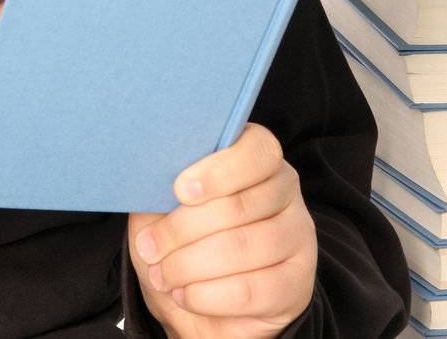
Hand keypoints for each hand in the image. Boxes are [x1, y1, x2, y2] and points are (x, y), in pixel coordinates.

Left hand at [126, 123, 316, 338]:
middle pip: (238, 206)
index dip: (218, 171)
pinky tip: (184, 294)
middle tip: (149, 247)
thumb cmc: (182, 234)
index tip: (179, 190)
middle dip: (182, 230)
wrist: (200, 291)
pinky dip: (208, 295)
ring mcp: (297, 235)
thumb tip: (149, 181)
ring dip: (190, 265)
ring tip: (162, 274)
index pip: (256, 151)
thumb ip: (162, 187)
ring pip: (243, 248)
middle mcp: (285, 190)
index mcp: (256, 156)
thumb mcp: (164, 204)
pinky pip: (252, 290)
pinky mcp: (297, 282)